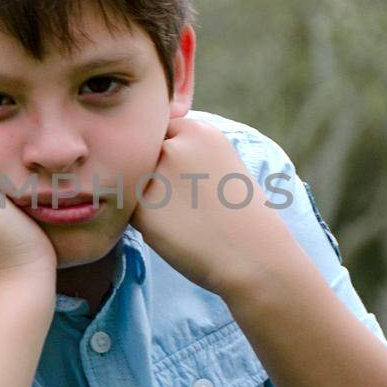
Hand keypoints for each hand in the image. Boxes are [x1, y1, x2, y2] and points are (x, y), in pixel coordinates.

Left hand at [128, 118, 299, 298]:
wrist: (255, 256)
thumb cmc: (239, 214)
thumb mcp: (221, 162)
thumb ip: (186, 150)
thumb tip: (147, 150)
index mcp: (198, 131)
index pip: (160, 132)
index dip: (169, 158)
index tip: (192, 180)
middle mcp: (173, 146)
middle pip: (144, 156)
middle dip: (156, 177)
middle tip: (189, 202)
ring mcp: (156, 177)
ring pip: (134, 183)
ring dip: (148, 198)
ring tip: (184, 217)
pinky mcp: (142, 209)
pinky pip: (132, 211)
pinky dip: (148, 224)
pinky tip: (177, 232)